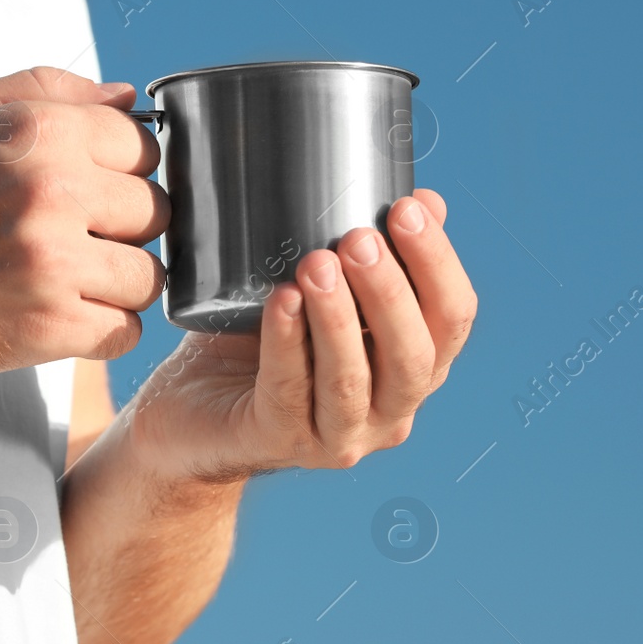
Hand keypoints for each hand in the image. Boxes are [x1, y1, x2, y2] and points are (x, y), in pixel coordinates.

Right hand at [0, 67, 168, 381]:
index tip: (92, 191)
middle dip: (124, 227)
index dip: (122, 171)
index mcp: (38, 132)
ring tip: (70, 280)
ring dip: (117, 283)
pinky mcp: (50, 328)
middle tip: (76, 238)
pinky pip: (126, 331)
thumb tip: (128, 99)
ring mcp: (55, 265)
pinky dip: (103, 329)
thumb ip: (47, 92)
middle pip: (155, 212)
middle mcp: (53, 194)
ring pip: (148, 276)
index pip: (144, 147)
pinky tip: (63, 315)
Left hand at [127, 190, 474, 479]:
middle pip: (414, 357)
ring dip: (337, 318)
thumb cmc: (260, 342)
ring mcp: (338, 437)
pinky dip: (286, 342)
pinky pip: (289, 390)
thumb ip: (368, 257)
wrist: (190, 410)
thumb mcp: (319, 293)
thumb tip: (425, 200)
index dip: (438, 264)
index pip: (451, 320)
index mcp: (413, 368)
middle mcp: (389, 412)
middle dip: (390, 292)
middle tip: (359, 238)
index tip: (407, 208)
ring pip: (352, 380)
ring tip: (316, 265)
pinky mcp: (281, 443)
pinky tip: (281, 301)